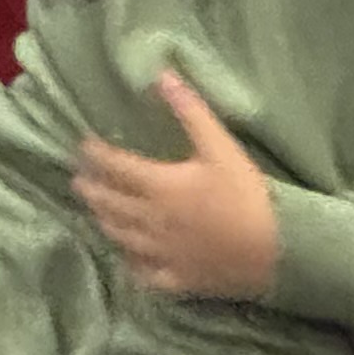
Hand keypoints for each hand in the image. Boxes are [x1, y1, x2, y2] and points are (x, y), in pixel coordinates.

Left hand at [73, 71, 277, 300]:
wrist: (276, 250)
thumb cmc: (246, 195)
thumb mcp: (221, 146)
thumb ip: (190, 111)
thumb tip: (163, 75)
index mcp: (160, 186)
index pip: (116, 167)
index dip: (96, 155)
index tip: (82, 145)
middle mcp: (152, 221)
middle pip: (111, 204)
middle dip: (92, 189)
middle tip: (77, 178)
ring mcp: (162, 253)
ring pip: (122, 237)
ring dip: (104, 220)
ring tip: (93, 211)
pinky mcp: (178, 279)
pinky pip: (145, 274)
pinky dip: (131, 264)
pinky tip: (127, 259)